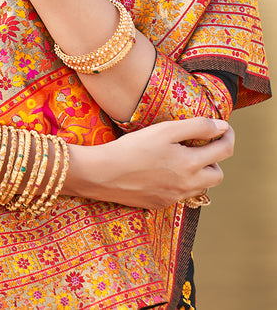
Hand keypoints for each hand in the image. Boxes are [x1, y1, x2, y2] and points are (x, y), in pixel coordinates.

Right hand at [67, 117, 234, 209]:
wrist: (104, 174)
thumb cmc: (133, 148)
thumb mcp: (165, 130)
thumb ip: (197, 127)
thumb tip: (221, 126)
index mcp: (191, 165)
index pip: (224, 151)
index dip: (227, 135)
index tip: (223, 126)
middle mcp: (187, 186)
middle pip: (217, 175)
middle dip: (214, 158)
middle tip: (200, 144)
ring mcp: (174, 198)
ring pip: (200, 187)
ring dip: (199, 171)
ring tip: (181, 156)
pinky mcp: (160, 204)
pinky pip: (181, 194)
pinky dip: (180, 181)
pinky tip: (163, 170)